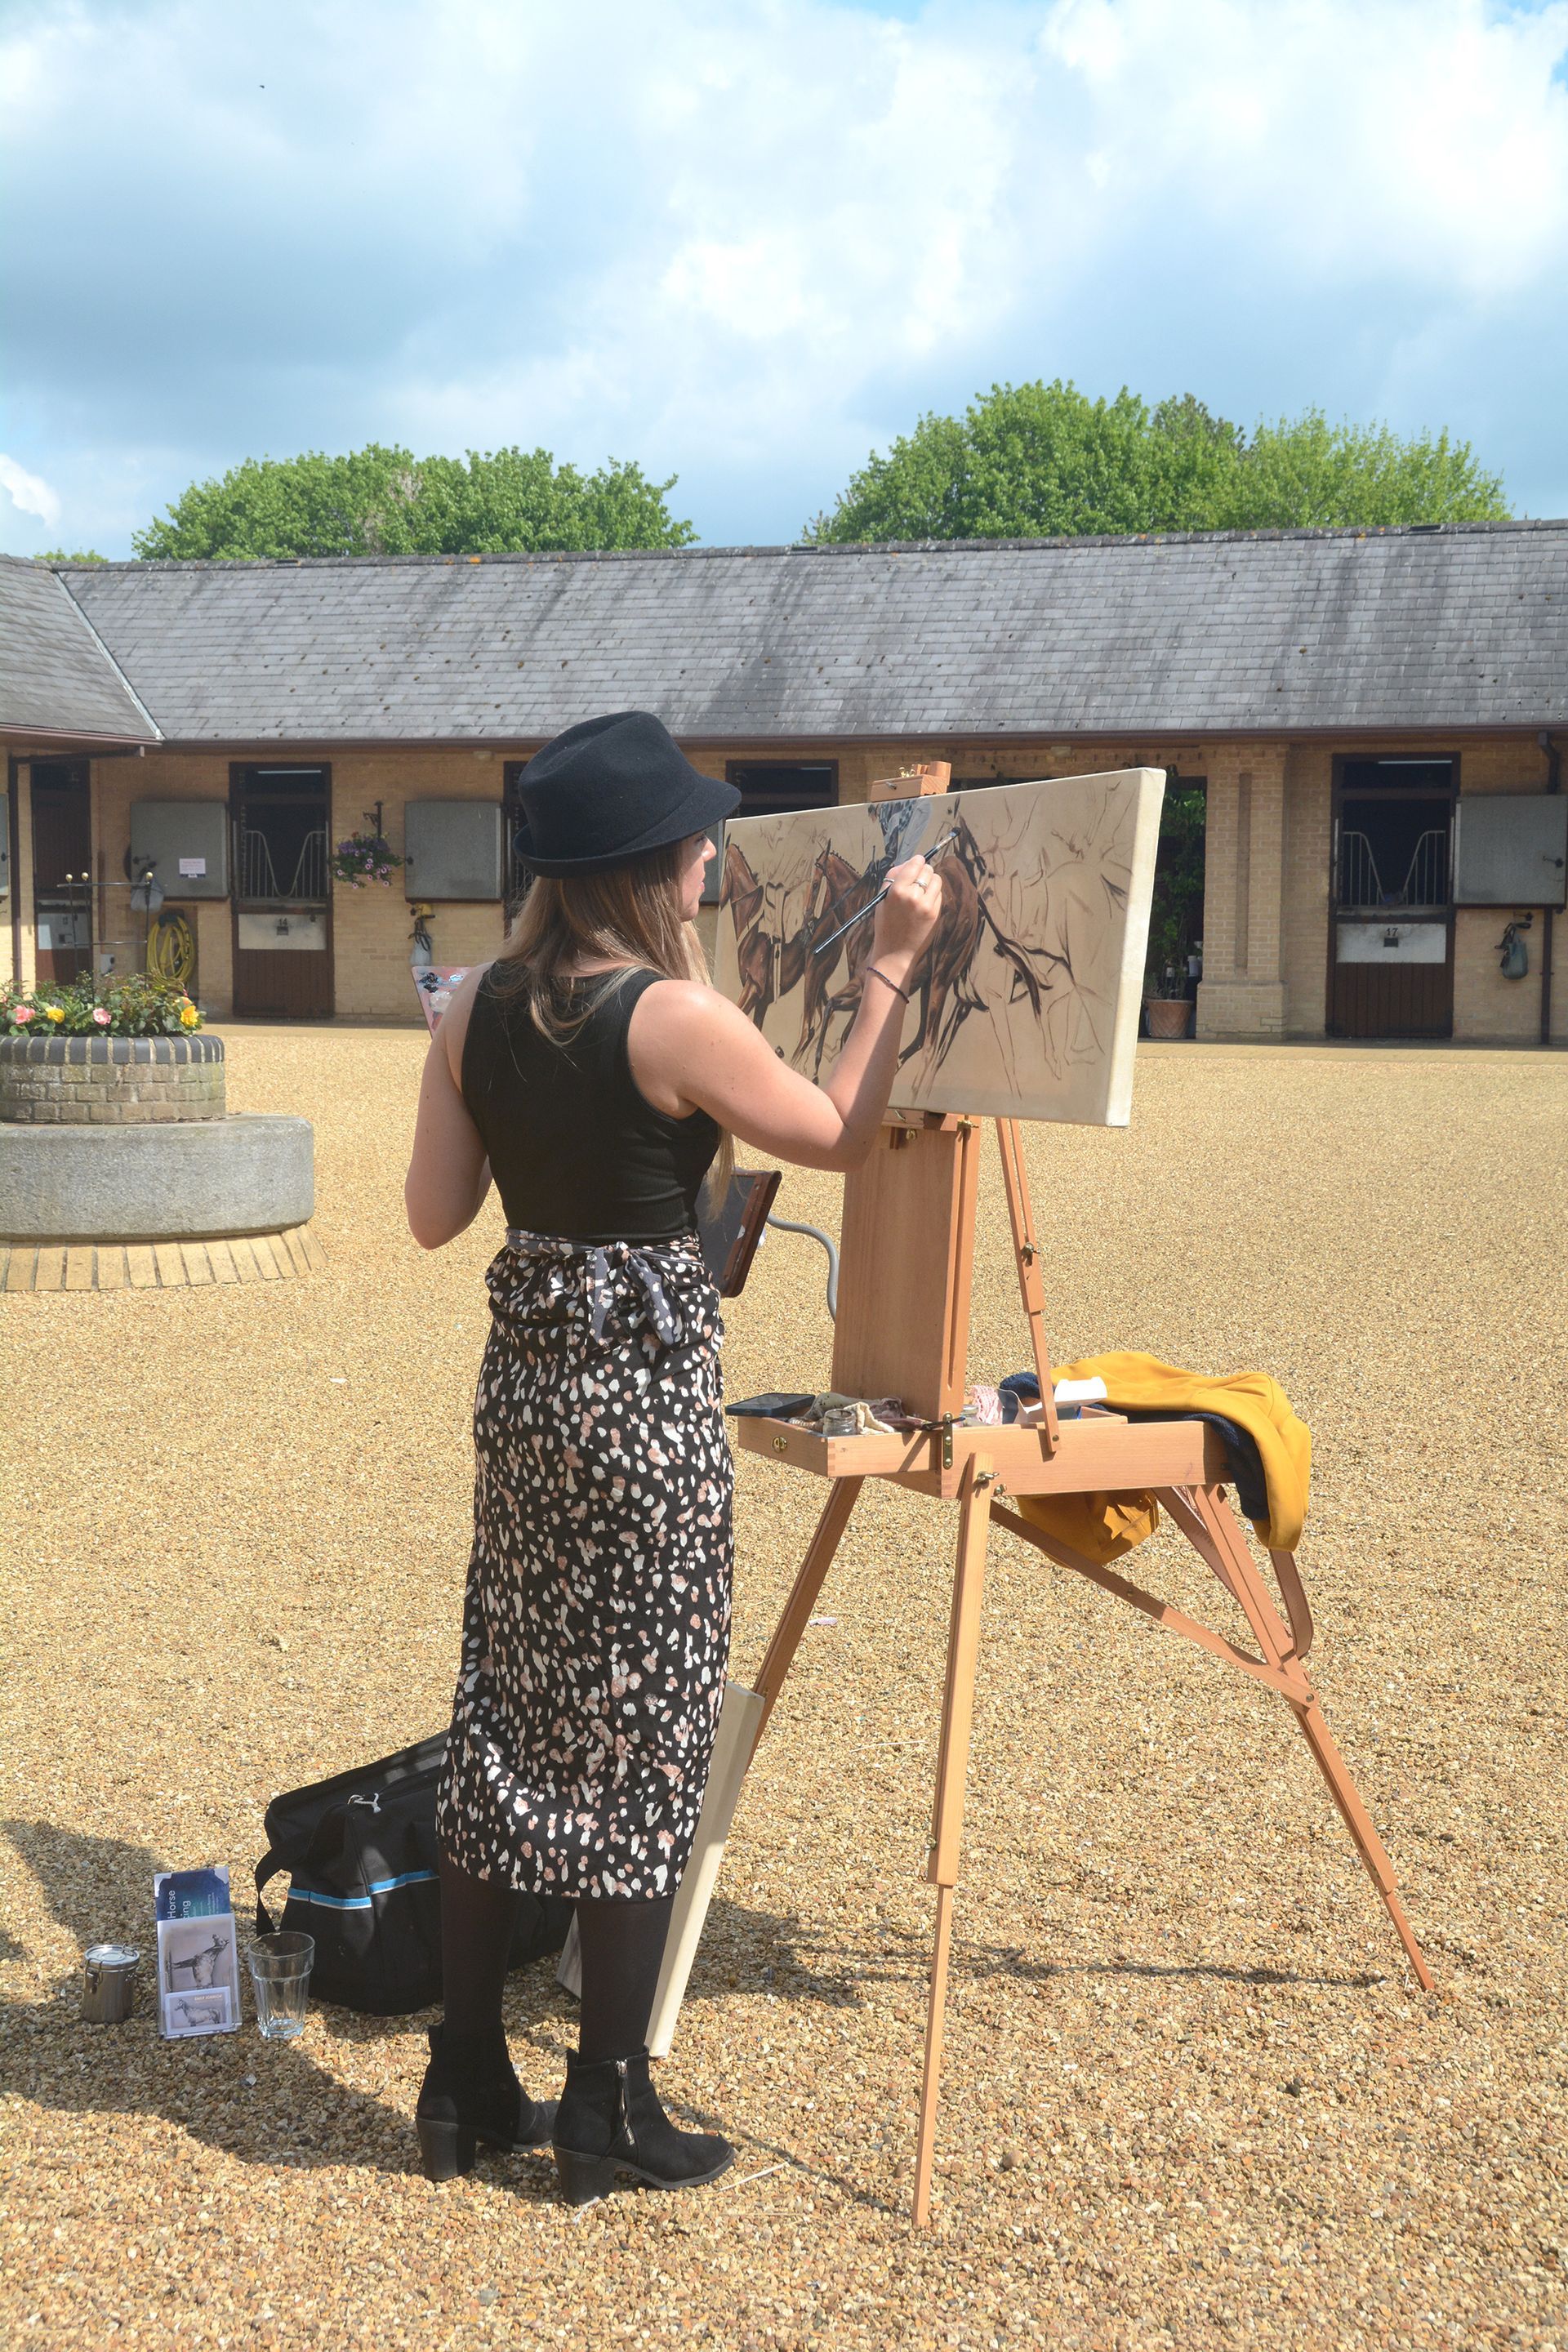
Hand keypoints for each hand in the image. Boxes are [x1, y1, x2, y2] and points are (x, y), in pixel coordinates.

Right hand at [871, 853, 943, 968]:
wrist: (895, 952)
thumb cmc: (886, 924)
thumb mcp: (882, 899)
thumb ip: (894, 879)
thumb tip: (911, 863)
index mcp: (896, 890)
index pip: (913, 864)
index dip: (917, 861)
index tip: (918, 861)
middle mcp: (912, 895)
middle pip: (927, 869)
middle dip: (924, 871)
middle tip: (919, 878)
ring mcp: (925, 904)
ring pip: (936, 879)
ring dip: (931, 881)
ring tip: (923, 889)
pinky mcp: (934, 913)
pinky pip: (939, 894)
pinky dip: (934, 894)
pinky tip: (925, 902)